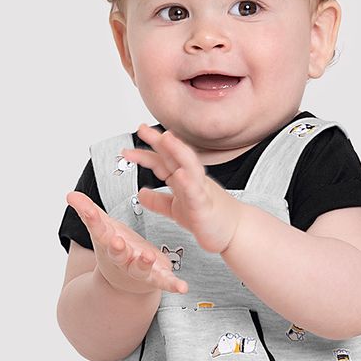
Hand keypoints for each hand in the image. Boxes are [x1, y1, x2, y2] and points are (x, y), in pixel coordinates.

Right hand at [67, 191, 188, 294]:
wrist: (124, 279)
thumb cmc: (115, 246)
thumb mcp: (103, 227)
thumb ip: (88, 212)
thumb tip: (70, 194)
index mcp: (109, 243)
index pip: (99, 231)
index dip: (94, 222)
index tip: (89, 212)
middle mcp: (122, 258)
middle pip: (118, 254)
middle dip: (117, 249)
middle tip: (117, 242)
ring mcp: (138, 270)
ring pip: (140, 268)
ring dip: (143, 263)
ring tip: (148, 257)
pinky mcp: (156, 277)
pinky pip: (164, 282)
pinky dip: (173, 285)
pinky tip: (182, 288)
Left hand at [121, 125, 242, 252]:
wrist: (234, 232)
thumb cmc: (208, 219)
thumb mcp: (176, 209)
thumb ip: (158, 200)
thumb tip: (141, 193)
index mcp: (183, 180)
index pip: (162, 162)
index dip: (145, 155)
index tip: (127, 151)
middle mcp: (192, 180)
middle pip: (174, 156)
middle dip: (159, 141)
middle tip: (143, 128)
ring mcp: (200, 190)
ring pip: (189, 166)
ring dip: (178, 151)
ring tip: (165, 138)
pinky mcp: (205, 205)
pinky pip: (197, 192)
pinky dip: (188, 182)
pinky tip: (180, 174)